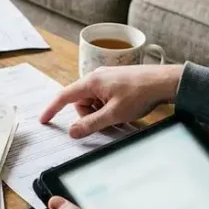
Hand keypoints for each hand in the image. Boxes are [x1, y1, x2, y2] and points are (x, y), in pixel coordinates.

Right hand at [39, 64, 181, 138]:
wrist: (164, 82)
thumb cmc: (140, 94)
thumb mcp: (114, 114)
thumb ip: (91, 124)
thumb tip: (72, 131)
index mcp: (91, 82)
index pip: (64, 96)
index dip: (52, 109)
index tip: (44, 120)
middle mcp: (96, 76)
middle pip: (80, 101)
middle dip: (88, 115)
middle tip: (105, 121)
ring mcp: (107, 77)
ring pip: (93, 100)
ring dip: (100, 112)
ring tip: (118, 115)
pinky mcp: (116, 80)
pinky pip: (103, 97)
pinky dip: (107, 107)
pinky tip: (122, 110)